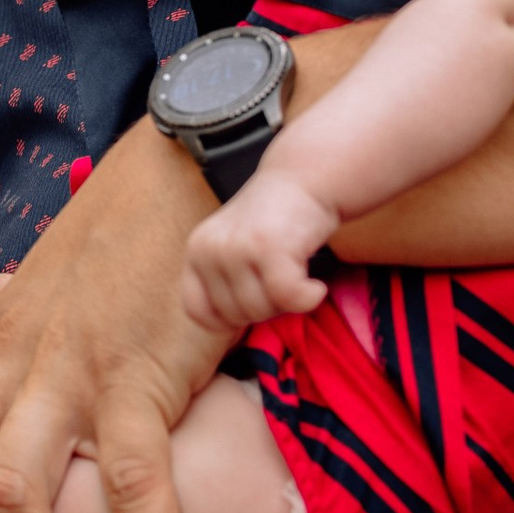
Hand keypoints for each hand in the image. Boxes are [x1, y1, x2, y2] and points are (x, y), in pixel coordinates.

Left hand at [184, 171, 336, 329]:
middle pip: (236, 316)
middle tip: (285, 279)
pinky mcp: (268, 247)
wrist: (306, 179)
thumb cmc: (276, 222)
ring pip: (261, 310)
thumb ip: (224, 285)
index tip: (257, 298)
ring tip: (297, 275)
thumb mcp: (235, 249)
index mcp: (197, 252)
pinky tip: (316, 286)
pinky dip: (308, 299)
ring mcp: (237, 247)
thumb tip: (229, 333)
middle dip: (266, 308)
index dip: (230, 319)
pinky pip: (288, 298)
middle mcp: (210, 249)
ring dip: (288, 303)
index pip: (199, 312)